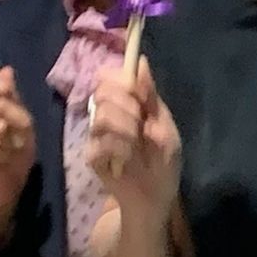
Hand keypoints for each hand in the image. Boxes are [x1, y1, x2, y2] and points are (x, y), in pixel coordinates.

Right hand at [86, 60, 179, 222]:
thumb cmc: (163, 159)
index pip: (107, 76)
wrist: (157, 195)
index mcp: (124, 103)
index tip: (138, 95)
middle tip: (141, 123)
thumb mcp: (164, 123)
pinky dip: (119, 149)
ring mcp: (97, 136)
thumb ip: (150, 94)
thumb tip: (141, 61)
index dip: (120, 81)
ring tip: (138, 143)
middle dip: (127, 105)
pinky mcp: (92, 157)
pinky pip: (98, 143)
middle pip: (102, 92)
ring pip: (101, 116)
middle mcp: (106, 114)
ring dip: (126, 128)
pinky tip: (128, 159)